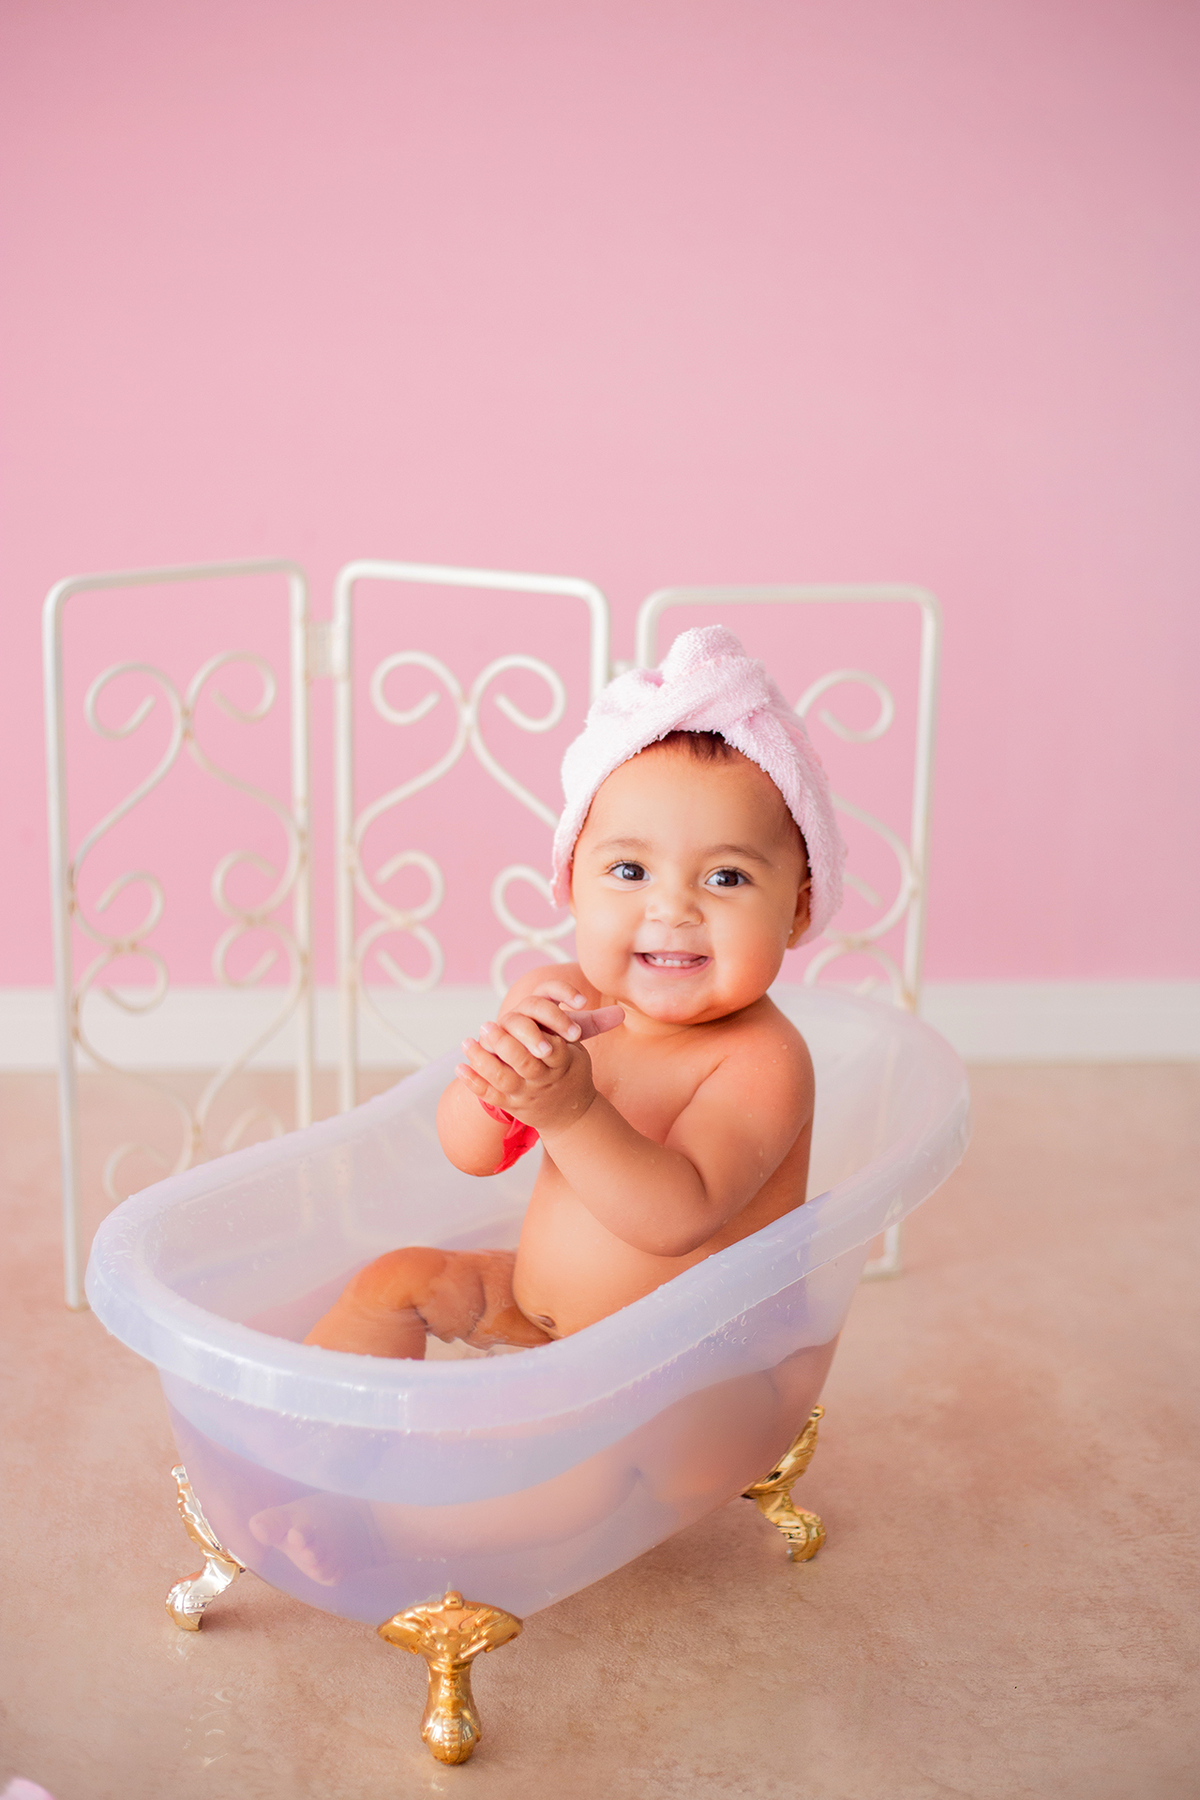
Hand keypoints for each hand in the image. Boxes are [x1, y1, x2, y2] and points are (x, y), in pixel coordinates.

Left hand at [455, 979, 622, 1135]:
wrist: (569, 1117)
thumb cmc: (571, 1075)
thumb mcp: (581, 1054)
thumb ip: (589, 1028)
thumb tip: (621, 1011)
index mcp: (561, 1065)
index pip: (548, 1048)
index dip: (533, 1035)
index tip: (516, 1017)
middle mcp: (542, 1081)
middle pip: (523, 1063)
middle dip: (504, 1044)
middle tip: (486, 1025)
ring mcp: (524, 1095)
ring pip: (501, 1079)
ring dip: (483, 1061)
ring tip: (467, 1042)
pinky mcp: (509, 1105)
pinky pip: (488, 1095)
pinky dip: (472, 1082)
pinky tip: (460, 1066)